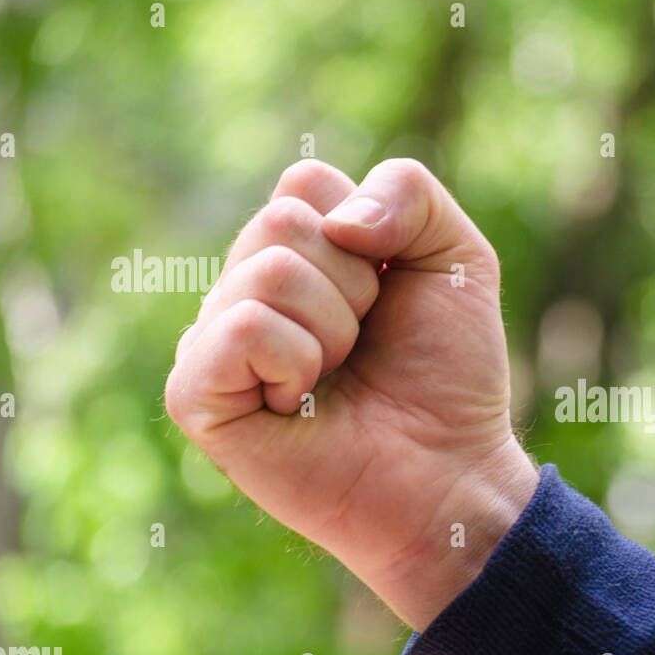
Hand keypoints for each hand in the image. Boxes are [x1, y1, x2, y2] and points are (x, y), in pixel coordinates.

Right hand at [165, 159, 537, 630]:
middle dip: (356, 285)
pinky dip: (295, 360)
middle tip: (365, 345)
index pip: (305, 182)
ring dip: (335, 329)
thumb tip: (337, 221)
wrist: (451, 472)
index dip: (369, 233)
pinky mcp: (197, 396)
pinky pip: (241, 328)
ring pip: (269, 271)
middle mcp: (247, 290)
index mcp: (297, 252)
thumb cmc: (449, 374)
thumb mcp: (457, 257)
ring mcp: (214, 341)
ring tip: (338, 378)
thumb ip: (407, 190)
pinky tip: (303, 405)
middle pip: (282, 220)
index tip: (391, 294)